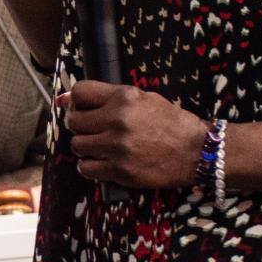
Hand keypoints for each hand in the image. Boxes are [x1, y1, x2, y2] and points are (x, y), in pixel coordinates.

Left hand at [64, 82, 206, 190]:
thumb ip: (109, 96)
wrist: (195, 151)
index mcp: (124, 97)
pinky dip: (90, 166)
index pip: (80, 92)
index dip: (77, 100)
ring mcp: (117, 147)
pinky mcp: (120, 170)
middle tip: (92, 129)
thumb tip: (66, 97)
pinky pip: (86, 168)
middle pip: (74, 121)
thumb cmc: (171, 123)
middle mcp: (117, 120)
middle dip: (79, 125)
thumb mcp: (144, 98)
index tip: (81, 108)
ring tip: (99, 147)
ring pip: (77, 145)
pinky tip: (102, 162)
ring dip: (85, 146)